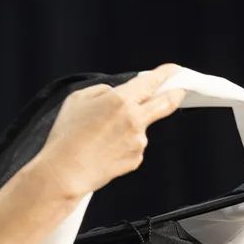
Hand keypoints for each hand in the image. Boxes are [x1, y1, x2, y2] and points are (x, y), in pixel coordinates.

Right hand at [30, 65, 187, 200]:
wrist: (64, 173)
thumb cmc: (66, 137)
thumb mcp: (77, 99)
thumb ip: (102, 90)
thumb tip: (116, 92)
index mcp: (120, 100)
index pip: (151, 82)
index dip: (167, 73)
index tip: (174, 70)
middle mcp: (135, 119)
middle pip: (166, 103)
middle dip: (176, 94)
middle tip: (179, 90)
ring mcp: (138, 141)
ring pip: (142, 127)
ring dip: (130, 128)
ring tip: (102, 136)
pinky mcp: (136, 159)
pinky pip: (134, 146)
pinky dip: (123, 145)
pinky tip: (104, 150)